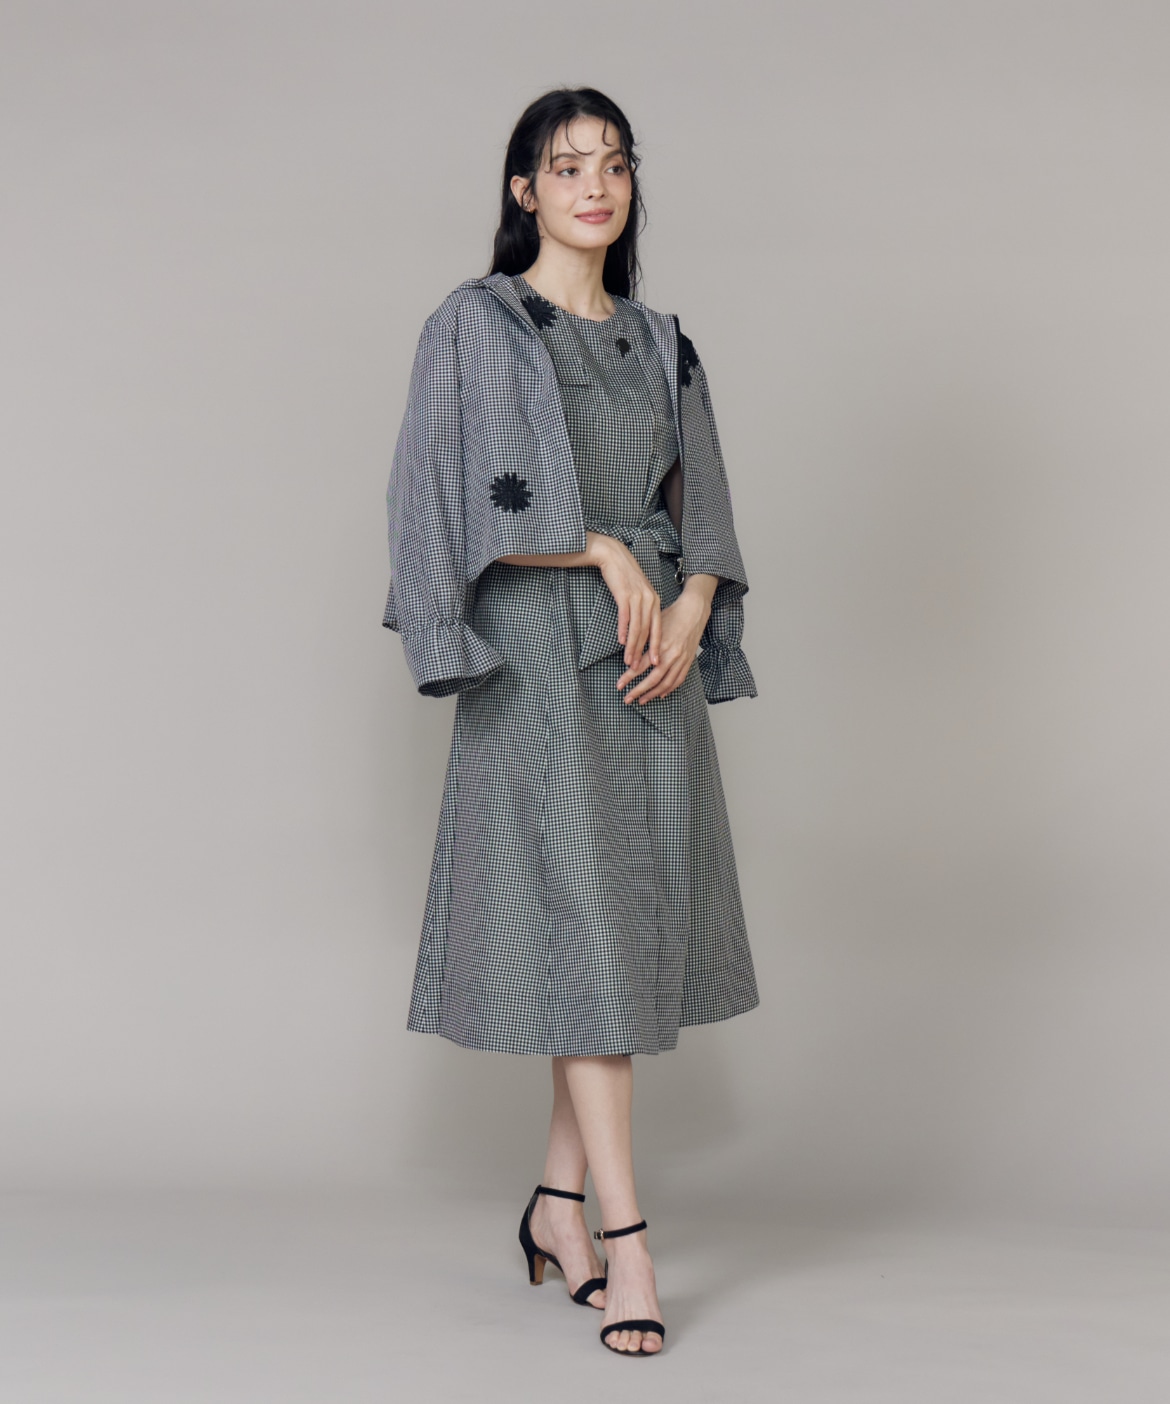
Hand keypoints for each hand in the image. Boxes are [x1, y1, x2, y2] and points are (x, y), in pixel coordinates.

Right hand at [589, 533, 662, 672]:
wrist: (614, 556)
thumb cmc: (625, 576)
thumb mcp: (639, 592)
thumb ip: (643, 608)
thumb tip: (640, 628)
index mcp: (654, 601)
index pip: (658, 628)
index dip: (656, 646)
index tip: (656, 662)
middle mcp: (649, 600)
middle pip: (647, 631)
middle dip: (643, 651)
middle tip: (639, 667)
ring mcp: (638, 597)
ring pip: (637, 627)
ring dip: (632, 646)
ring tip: (628, 660)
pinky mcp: (625, 595)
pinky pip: (625, 617)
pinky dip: (623, 630)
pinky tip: (621, 642)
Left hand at [616, 585, 711, 703]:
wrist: (693, 611)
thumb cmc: (671, 615)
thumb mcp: (653, 626)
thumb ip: (644, 642)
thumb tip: (630, 656)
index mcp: (660, 645)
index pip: (640, 666)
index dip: (628, 677)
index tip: (619, 685)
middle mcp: (671, 655)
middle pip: (652, 679)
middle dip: (638, 691)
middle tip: (627, 699)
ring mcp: (681, 659)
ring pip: (666, 683)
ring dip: (652, 694)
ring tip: (641, 700)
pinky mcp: (689, 661)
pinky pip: (678, 679)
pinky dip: (669, 689)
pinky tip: (660, 694)